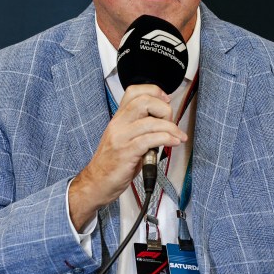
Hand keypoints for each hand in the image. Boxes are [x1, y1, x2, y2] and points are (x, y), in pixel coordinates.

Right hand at [68, 84, 186, 229]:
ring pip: (150, 122)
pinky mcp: (126, 153)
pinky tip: (172, 143)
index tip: (166, 100)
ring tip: (177, 136)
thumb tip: (164, 122)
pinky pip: (150, 140)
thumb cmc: (112, 163)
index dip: (154, 91)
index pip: (134, 91)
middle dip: (164, 109)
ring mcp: (121, 138)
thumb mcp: (125, 139)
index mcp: (119, 118)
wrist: (96, 183)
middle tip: (171, 122)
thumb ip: (141, 128)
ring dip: (170, 128)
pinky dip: (166, 139)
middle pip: (144, 101)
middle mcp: (119, 124)